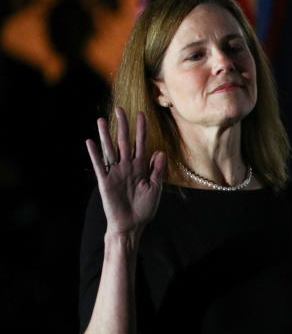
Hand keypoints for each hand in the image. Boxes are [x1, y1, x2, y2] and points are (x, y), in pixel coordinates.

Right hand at [86, 108, 165, 236]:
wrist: (132, 225)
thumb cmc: (145, 208)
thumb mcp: (155, 187)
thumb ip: (157, 170)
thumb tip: (160, 151)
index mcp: (140, 167)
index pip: (141, 143)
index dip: (141, 129)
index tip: (142, 114)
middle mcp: (127, 166)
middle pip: (124, 141)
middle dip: (123, 125)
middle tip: (120, 109)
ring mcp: (115, 172)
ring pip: (110, 150)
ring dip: (105, 135)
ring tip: (100, 120)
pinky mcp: (105, 181)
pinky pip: (99, 165)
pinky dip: (94, 154)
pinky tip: (90, 142)